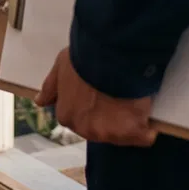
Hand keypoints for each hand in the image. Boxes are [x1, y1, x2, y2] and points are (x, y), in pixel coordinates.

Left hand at [35, 49, 156, 147]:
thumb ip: (51, 87)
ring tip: (134, 100)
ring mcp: (109, 133)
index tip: (102, 96)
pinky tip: (149, 113)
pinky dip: (149, 127)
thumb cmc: (85, 57)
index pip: (80, 121)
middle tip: (119, 96)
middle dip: (110, 118)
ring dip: (129, 122)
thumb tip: (39, 101)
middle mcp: (85, 129)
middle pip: (101, 130)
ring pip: (122, 135)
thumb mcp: (61, 66)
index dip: (93, 108)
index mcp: (67, 115)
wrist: (111, 53)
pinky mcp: (131, 132)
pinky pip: (144, 135)